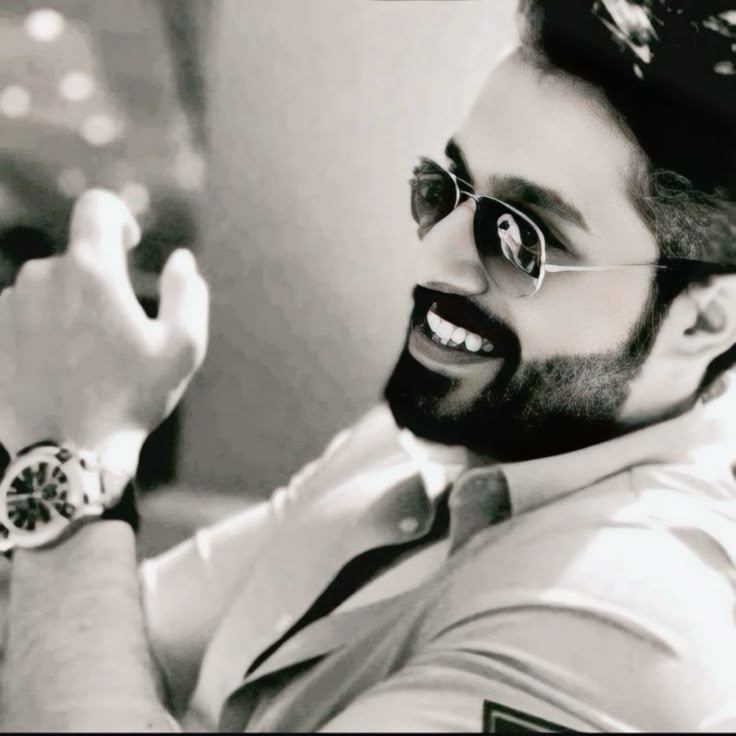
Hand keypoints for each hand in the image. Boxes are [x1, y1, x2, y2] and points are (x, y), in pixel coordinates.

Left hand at [0, 189, 208, 482]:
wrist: (68, 455)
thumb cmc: (132, 399)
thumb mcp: (183, 347)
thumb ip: (188, 292)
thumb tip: (180, 259)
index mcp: (91, 271)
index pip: (98, 207)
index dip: (118, 217)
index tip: (128, 243)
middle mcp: (42, 277)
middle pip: (75, 258)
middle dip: (98, 284)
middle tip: (117, 335)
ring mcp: (9, 307)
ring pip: (46, 289)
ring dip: (69, 309)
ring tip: (86, 360)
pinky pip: (22, 317)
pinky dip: (41, 332)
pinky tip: (58, 371)